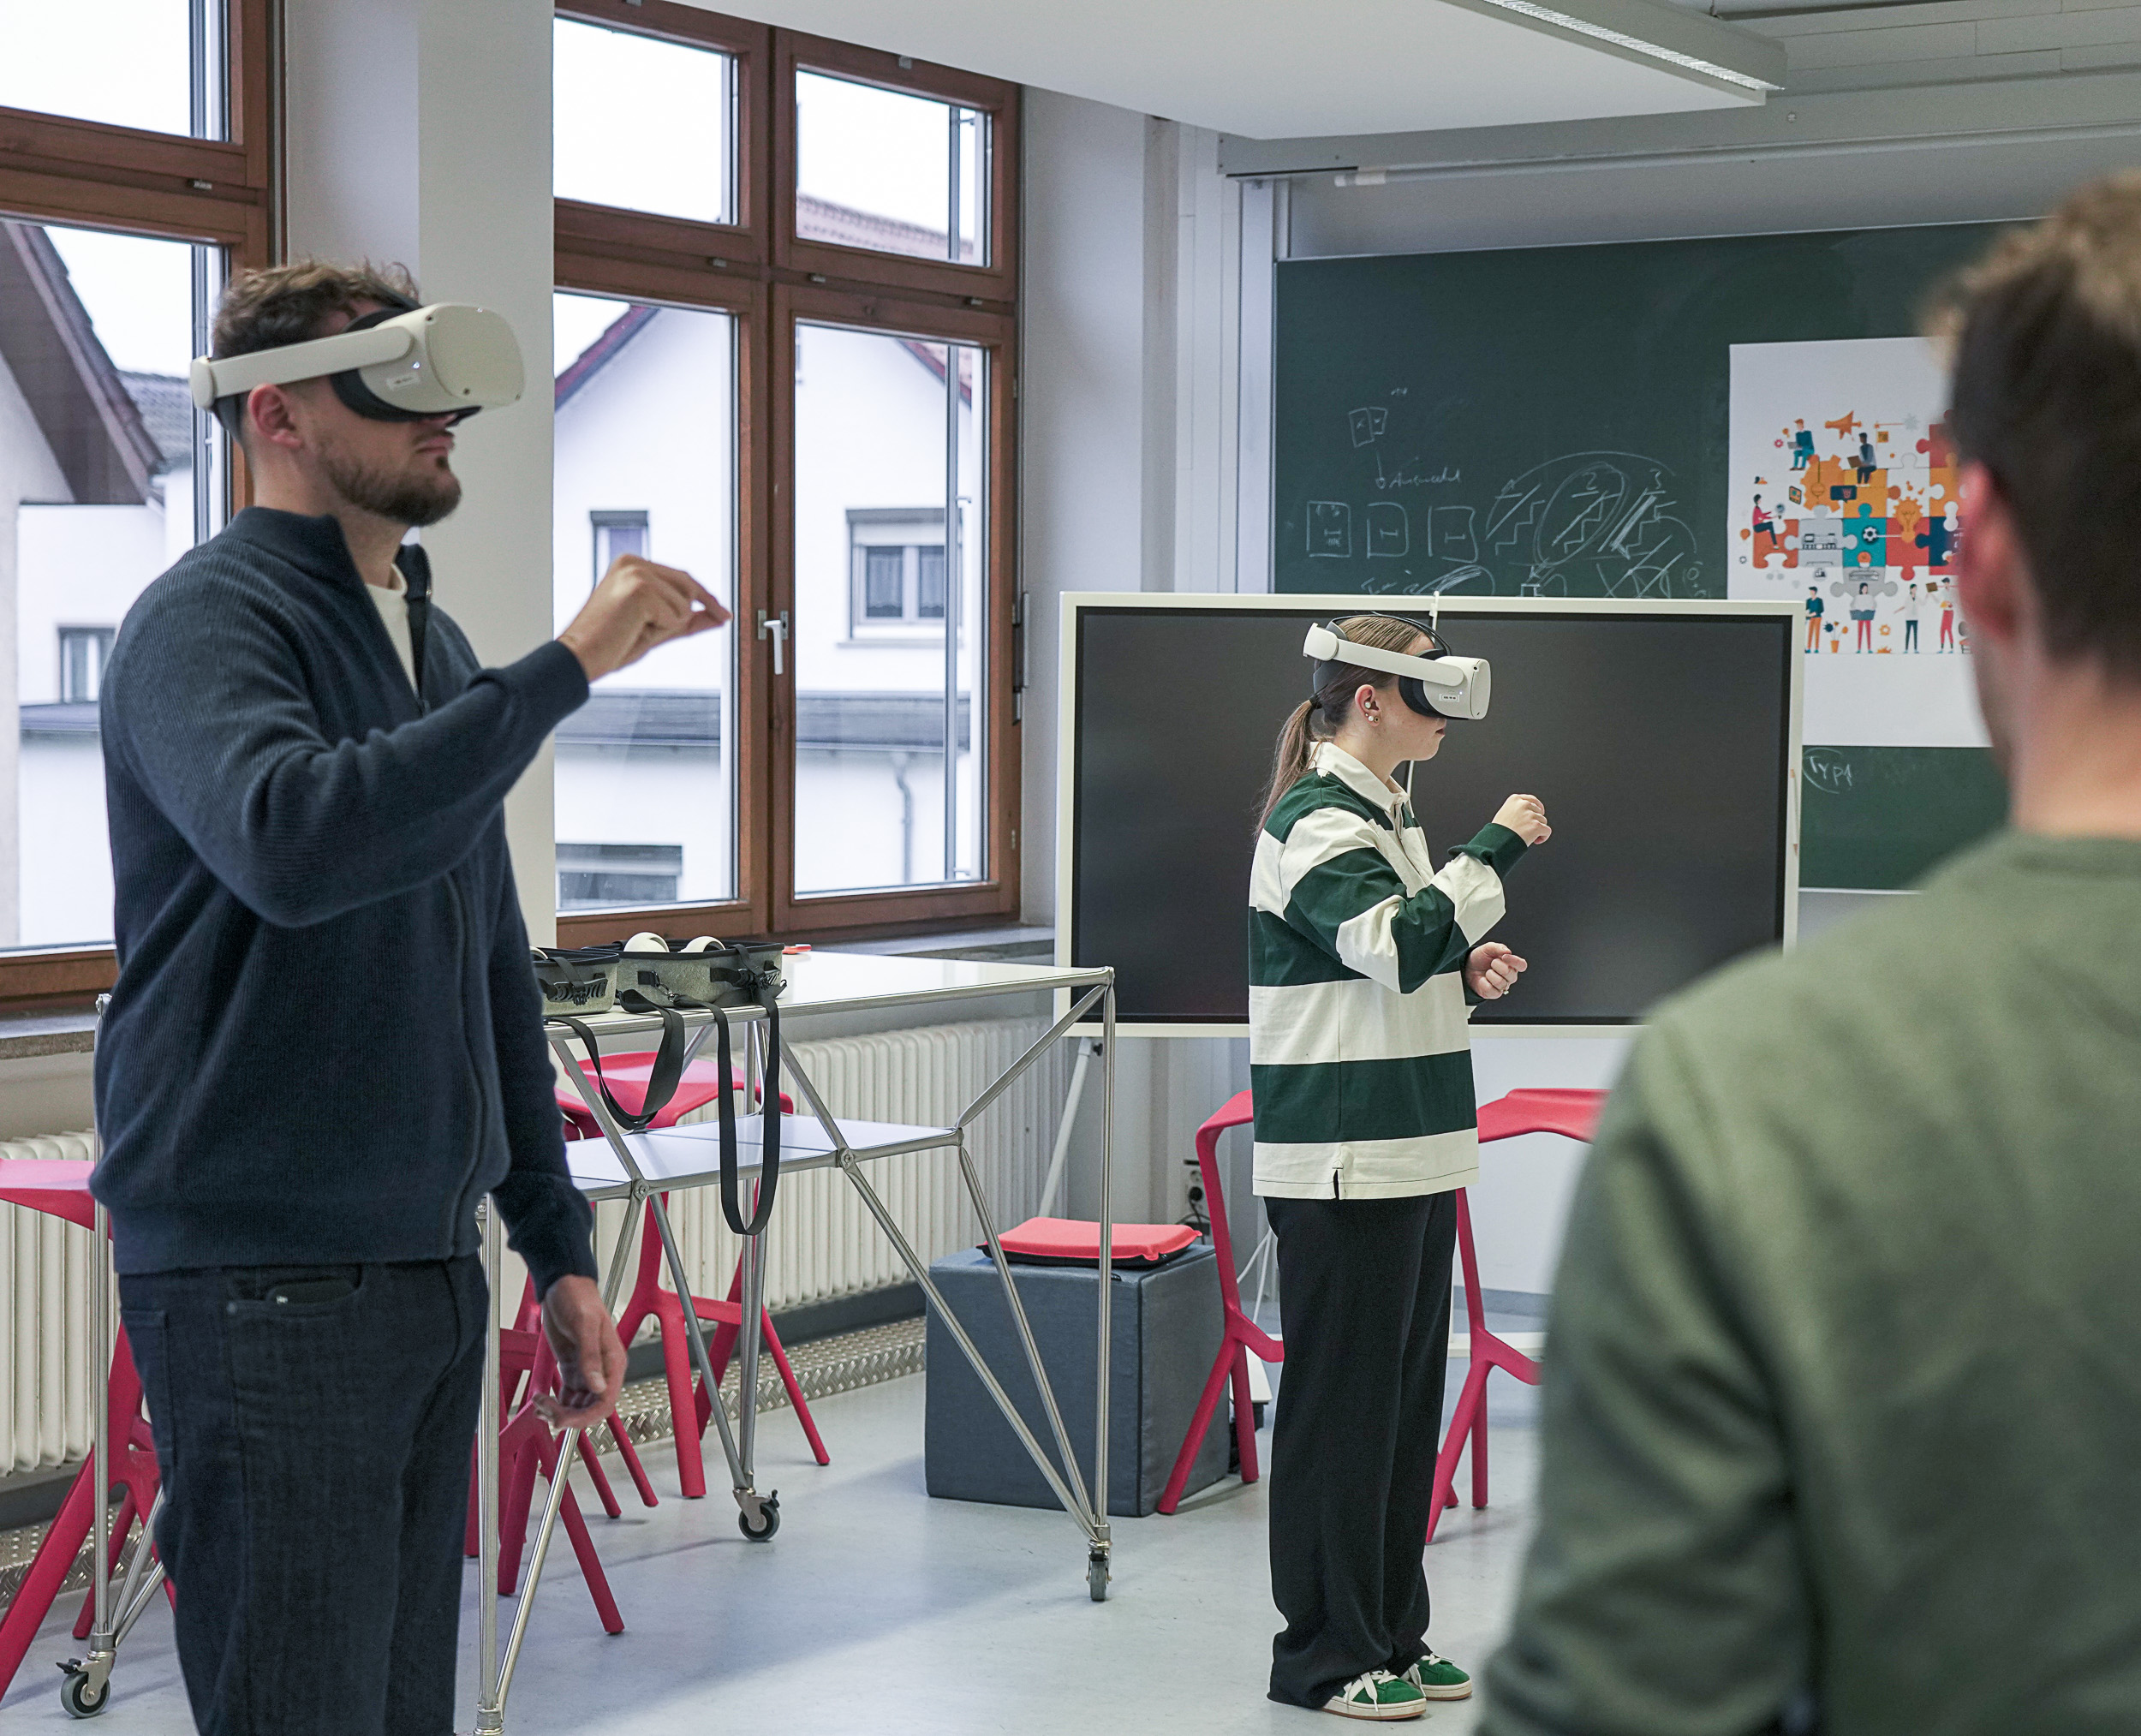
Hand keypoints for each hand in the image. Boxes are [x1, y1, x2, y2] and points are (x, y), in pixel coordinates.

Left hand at [533, 1275, 627, 1430]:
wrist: (562, 1285)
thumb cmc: (578, 1298)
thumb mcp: (584, 1325)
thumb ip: (591, 1356)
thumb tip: (598, 1386)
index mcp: (612, 1362)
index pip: (605, 1401)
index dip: (586, 1417)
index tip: (564, 1420)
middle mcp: (602, 1370)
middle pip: (590, 1409)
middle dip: (568, 1416)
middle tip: (545, 1411)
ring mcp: (587, 1371)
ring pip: (577, 1406)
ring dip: (558, 1411)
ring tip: (539, 1403)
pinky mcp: (572, 1368)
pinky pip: (567, 1396)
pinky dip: (554, 1403)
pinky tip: (541, 1399)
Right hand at [558, 555, 729, 681]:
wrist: (580, 657)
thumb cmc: (611, 644)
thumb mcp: (656, 628)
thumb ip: (686, 620)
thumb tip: (719, 617)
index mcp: (632, 564)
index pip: (683, 578)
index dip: (706, 599)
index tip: (724, 614)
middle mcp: (634, 562)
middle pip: (689, 588)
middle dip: (681, 617)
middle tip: (641, 631)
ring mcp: (637, 573)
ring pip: (684, 605)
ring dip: (666, 626)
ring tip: (633, 629)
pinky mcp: (641, 589)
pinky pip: (676, 617)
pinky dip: (660, 631)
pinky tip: (632, 630)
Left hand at [1466, 942, 1526, 999]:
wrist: (1468, 967)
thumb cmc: (1480, 958)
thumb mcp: (1487, 948)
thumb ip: (1498, 947)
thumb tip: (1508, 951)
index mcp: (1511, 964)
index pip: (1522, 965)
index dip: (1515, 961)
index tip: (1504, 957)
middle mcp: (1510, 976)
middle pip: (1511, 974)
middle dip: (1498, 966)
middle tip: (1492, 963)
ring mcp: (1503, 985)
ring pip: (1501, 983)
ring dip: (1490, 974)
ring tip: (1487, 972)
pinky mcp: (1494, 993)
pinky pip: (1492, 990)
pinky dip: (1484, 983)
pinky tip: (1483, 980)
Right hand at [1494, 793, 1550, 845]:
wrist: (1496, 842)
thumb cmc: (1498, 831)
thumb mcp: (1504, 813)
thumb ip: (1516, 809)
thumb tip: (1530, 813)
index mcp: (1515, 799)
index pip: (1532, 799)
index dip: (1537, 807)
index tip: (1540, 813)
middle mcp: (1523, 804)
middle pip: (1539, 812)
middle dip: (1536, 821)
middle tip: (1528, 830)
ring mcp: (1530, 815)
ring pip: (1543, 821)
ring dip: (1538, 829)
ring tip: (1528, 836)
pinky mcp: (1536, 825)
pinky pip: (1547, 831)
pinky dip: (1544, 837)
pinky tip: (1535, 841)